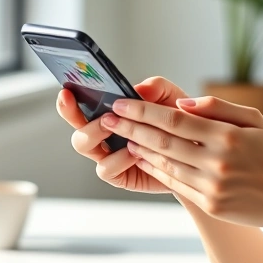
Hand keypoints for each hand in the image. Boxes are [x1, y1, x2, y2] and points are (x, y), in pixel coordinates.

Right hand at [56, 76, 188, 194]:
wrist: (196, 151)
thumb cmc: (178, 122)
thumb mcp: (171, 97)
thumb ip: (156, 87)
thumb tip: (139, 89)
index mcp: (110, 113)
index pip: (80, 106)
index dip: (68, 101)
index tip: (67, 91)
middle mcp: (104, 135)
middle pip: (76, 128)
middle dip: (78, 118)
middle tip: (103, 114)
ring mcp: (109, 155)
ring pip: (84, 146)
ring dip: (97, 134)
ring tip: (118, 128)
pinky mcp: (119, 175)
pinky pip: (106, 168)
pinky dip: (118, 158)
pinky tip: (136, 152)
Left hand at [107, 95, 262, 231]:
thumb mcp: (255, 120)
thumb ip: (219, 108)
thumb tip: (183, 104)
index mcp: (227, 136)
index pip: (174, 121)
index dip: (144, 111)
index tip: (122, 103)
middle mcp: (217, 162)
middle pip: (163, 142)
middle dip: (131, 128)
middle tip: (108, 118)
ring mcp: (212, 186)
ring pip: (165, 164)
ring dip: (140, 149)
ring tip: (122, 137)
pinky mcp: (210, 204)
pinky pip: (175, 183)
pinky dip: (156, 170)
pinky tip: (144, 159)